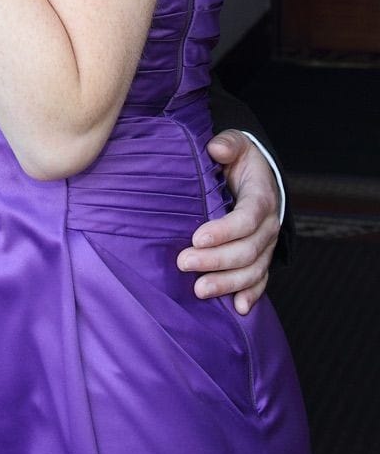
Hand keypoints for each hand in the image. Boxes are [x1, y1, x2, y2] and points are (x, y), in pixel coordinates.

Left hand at [176, 128, 280, 314]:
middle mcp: (268, 226)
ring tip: (199, 290)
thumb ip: (227, 144)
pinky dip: (252, 295)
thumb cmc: (242, 160)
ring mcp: (266, 245)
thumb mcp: (236, 144)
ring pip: (252, 270)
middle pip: (247, 250)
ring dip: (227, 283)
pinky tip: (239, 309)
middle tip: (184, 262)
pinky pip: (261, 280)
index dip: (224, 231)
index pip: (247, 219)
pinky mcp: (261, 257)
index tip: (196, 237)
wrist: (260, 176)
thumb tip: (216, 148)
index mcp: (262, 198)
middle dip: (216, 260)